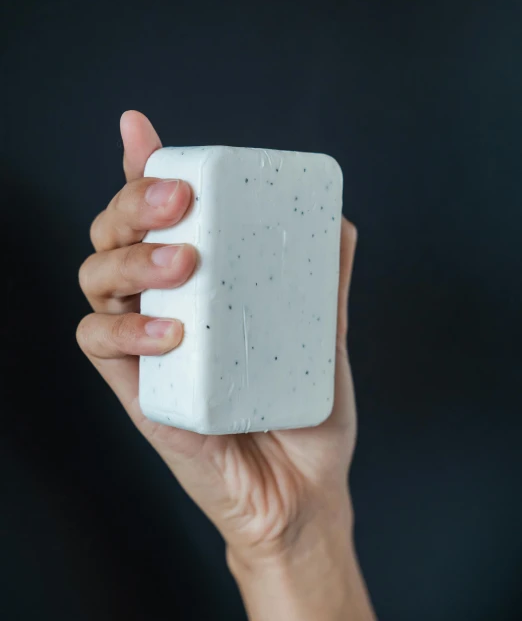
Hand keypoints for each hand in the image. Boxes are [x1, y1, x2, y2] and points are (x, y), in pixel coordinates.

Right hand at [77, 110, 357, 565]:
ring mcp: (144, 346)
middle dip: (134, 201)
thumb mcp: (321, 338)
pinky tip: (171, 331)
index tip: (141, 129)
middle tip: (182, 198)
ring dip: (129, 257)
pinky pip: (98, 344)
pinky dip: (125, 328)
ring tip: (184, 262)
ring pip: (95, 277)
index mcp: (200, 287)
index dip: (141, 168)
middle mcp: (163, 306)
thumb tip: (339, 220)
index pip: (158, 217)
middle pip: (114, 233)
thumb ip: (323, 282)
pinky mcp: (135, 390)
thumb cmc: (304, 415)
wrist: (300, 491)